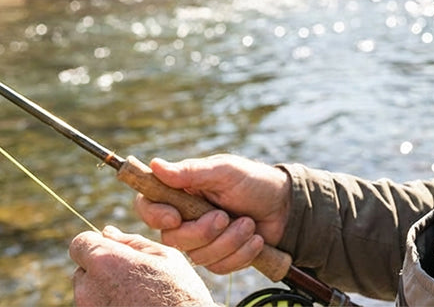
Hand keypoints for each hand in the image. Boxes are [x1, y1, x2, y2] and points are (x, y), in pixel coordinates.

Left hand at [70, 225, 216, 305]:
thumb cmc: (179, 293)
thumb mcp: (164, 256)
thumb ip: (131, 242)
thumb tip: (107, 232)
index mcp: (105, 261)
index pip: (80, 243)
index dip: (97, 243)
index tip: (115, 251)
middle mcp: (88, 289)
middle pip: (82, 270)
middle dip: (101, 268)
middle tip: (131, 275)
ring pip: (88, 293)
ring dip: (104, 289)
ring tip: (136, 295)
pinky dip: (109, 306)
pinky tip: (133, 306)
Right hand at [134, 154, 291, 273]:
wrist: (284, 205)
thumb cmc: (253, 181)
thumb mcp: (224, 170)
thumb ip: (191, 171)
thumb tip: (155, 165)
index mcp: (183, 192)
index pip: (149, 206)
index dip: (155, 215)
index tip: (175, 217)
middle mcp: (187, 217)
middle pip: (172, 238)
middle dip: (202, 231)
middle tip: (225, 216)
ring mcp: (203, 240)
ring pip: (198, 256)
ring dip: (229, 241)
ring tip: (248, 223)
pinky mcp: (220, 257)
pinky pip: (219, 267)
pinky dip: (241, 253)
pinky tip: (255, 238)